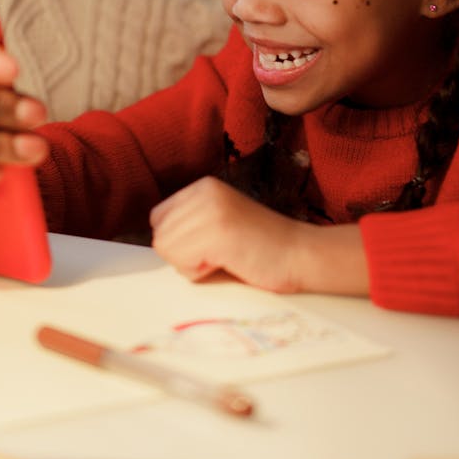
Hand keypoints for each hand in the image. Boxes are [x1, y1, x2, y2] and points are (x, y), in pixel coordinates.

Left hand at [150, 175, 369, 295]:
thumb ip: (189, 226)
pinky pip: (181, 262)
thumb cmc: (260, 248)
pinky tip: (228, 261)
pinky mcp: (217, 230)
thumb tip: (156, 243)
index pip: (159, 219)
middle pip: (159, 235)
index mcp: (203, 186)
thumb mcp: (218, 223)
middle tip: (221, 253)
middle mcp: (203, 191)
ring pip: (166, 249)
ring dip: (192, 265)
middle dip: (184, 255)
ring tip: (226, 257)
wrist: (301, 254)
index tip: (212, 245)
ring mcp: (210, 209)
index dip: (179, 242)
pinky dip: (200, 272)